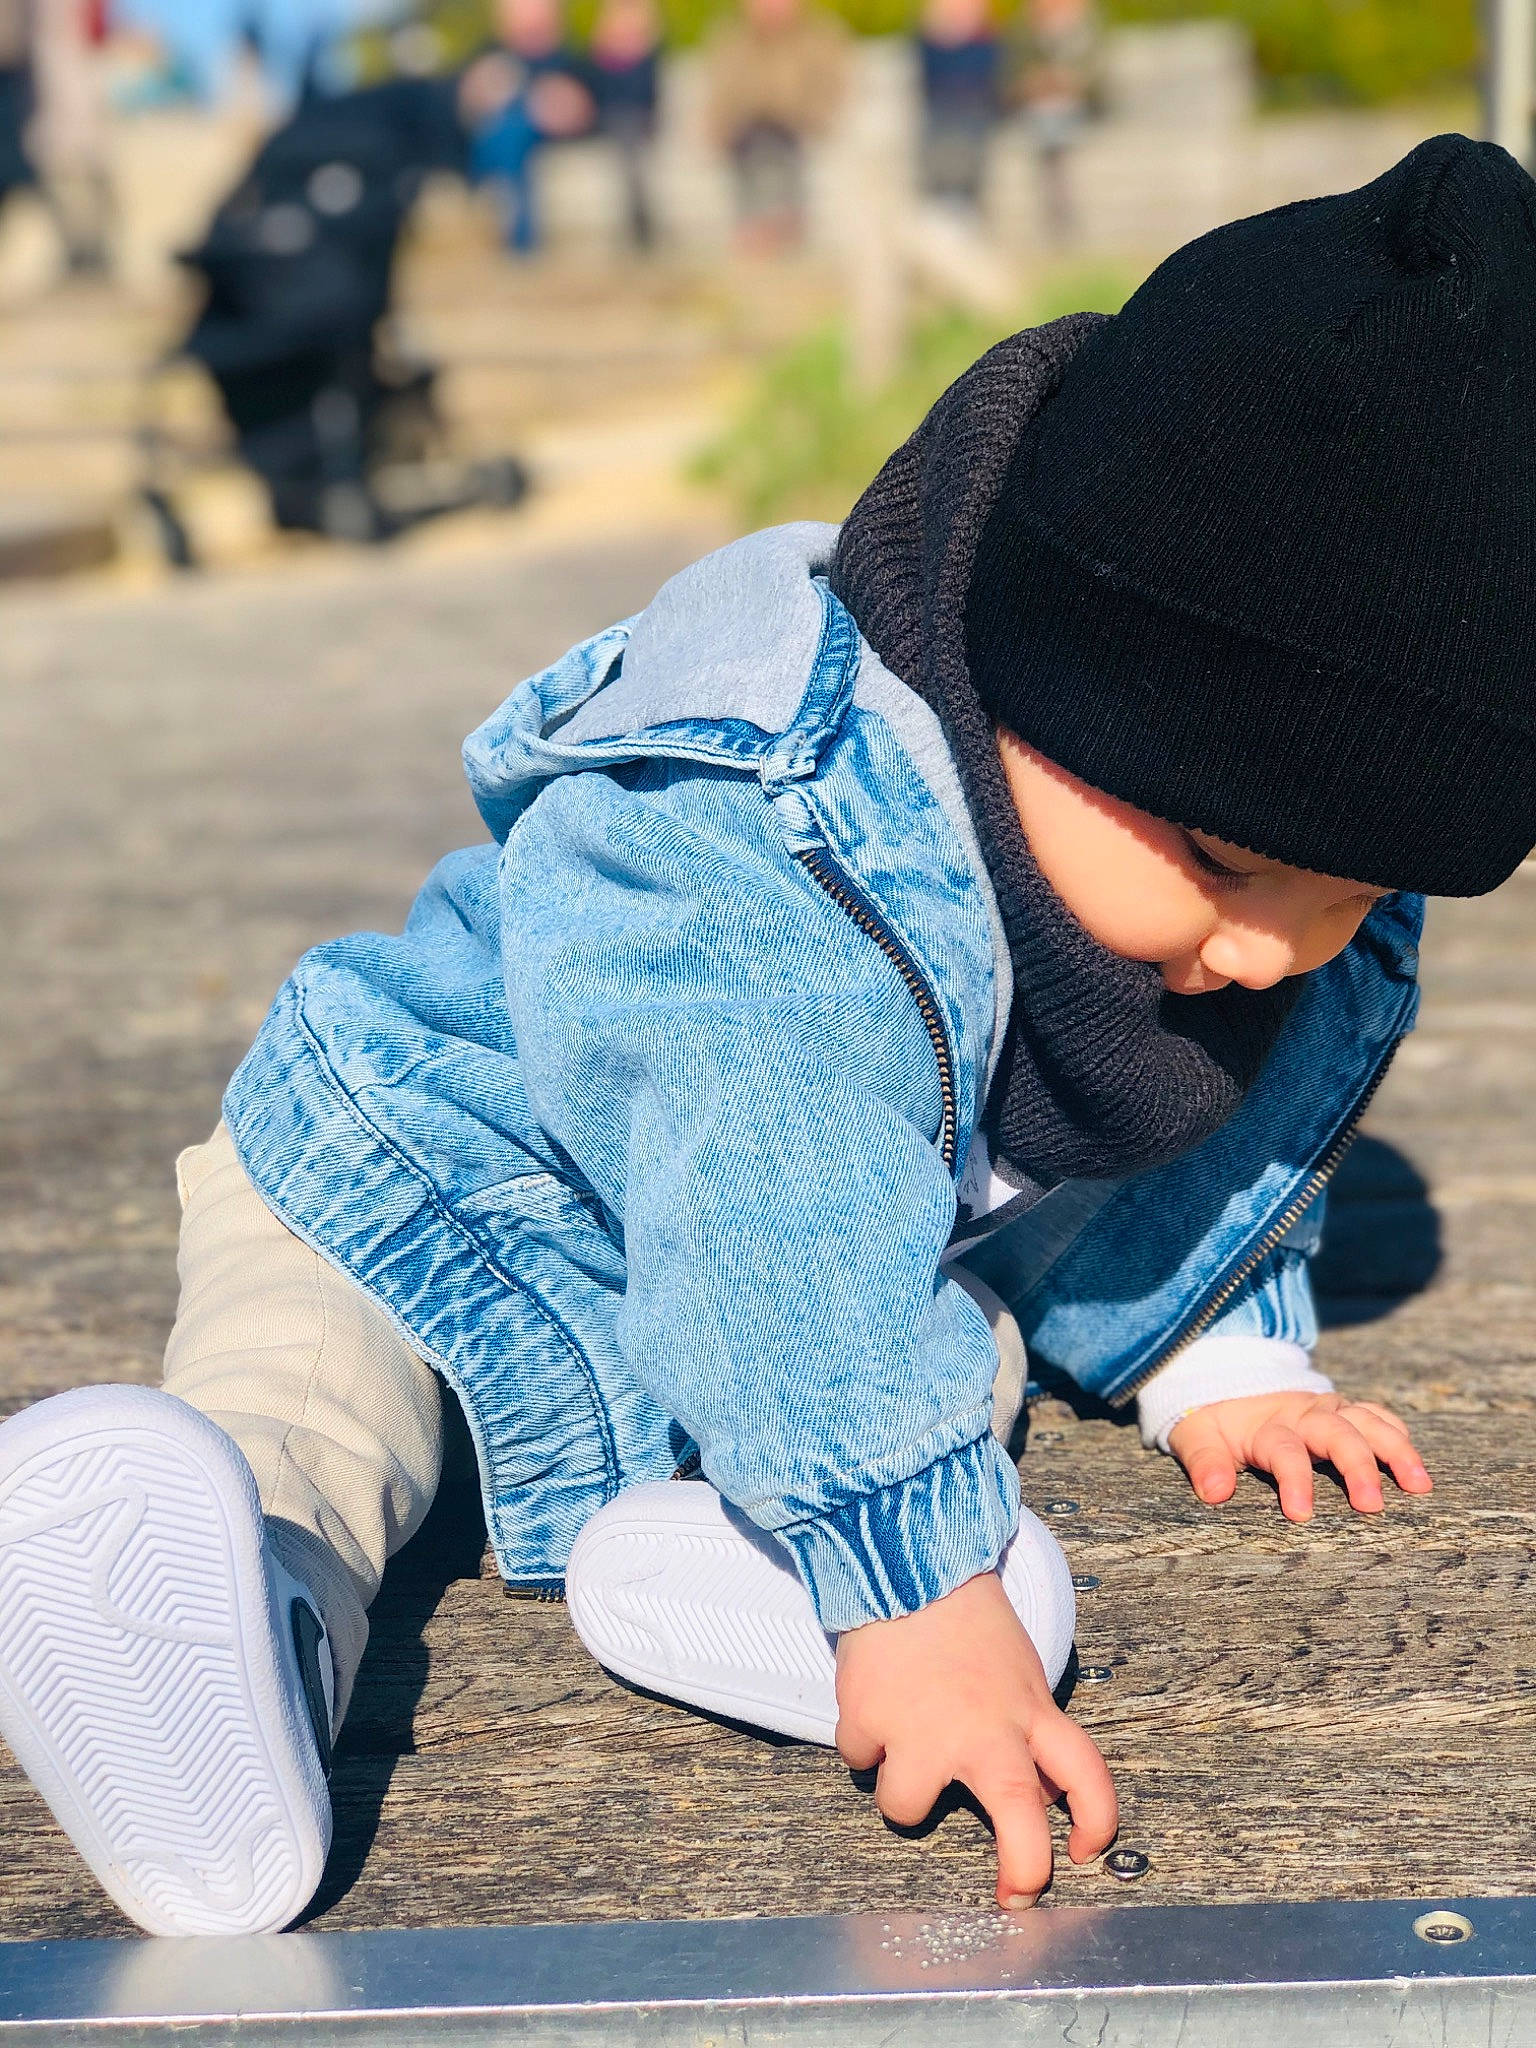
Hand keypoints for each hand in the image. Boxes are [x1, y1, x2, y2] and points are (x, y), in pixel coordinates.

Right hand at [834, 1571, 1117, 1907]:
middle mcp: (984, 1732)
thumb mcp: (1016, 1668)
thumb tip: (1030, 1784)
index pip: (1087, 1775)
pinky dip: (860, 1737)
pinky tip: (870, 1699)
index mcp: (1029, 1710)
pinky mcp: (871, 1724)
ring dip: (898, 1785)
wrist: (905, 1560)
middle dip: (1023, 1870)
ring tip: (897, 1742)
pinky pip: (858, 1759)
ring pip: (905, 1809)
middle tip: (1014, 1894)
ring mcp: (924, 1735)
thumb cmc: (962, 1609)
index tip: (1086, 1849)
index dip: (1097, 1822)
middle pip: (1021, 1823)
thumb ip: (1023, 1725)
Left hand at [1167, 1391, 1432, 1521]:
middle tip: (1372, 1506)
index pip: (1285, 1452)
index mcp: (1268, 1425)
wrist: (1227, 1375)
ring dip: (1396, 1451)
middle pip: (1338, 1435)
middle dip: (1358, 1468)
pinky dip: (1397, 1433)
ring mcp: (1328, 1408)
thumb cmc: (1213, 1416)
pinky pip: (1376, 1415)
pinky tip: (1416, 1462)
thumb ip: (1205, 1462)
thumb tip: (1215, 1493)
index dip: (1294, 1482)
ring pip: (1368, 1423)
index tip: (1301, 1515)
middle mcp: (1304, 1414)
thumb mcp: (1195, 1435)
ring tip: (1419, 1485)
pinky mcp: (1344, 1408)